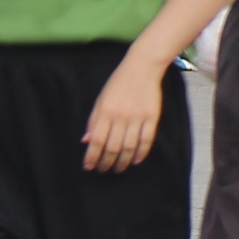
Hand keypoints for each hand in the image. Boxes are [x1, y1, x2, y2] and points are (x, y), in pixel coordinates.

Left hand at [82, 54, 167, 171]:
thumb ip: (94, 121)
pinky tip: (135, 160)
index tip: (89, 166)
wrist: (142, 68)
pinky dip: (141, 153)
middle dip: (106, 162)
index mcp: (106, 111)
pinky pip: (146, 140)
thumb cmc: (118, 83)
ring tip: (118, 168)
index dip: (92, 156)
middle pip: (113, 147)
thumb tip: (86, 141)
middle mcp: (121, 116)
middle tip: (104, 170)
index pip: (97, 140)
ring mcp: (138, 117)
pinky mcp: (152, 117)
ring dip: (122, 161)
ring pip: (129, 147)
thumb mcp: (100, 99)